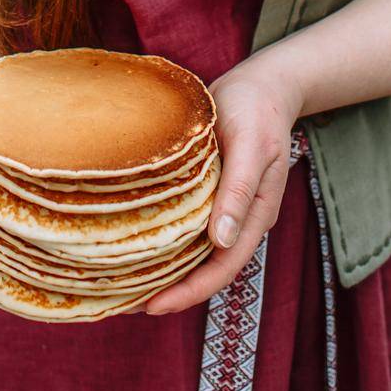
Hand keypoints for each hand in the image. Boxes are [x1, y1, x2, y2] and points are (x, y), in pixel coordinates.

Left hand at [142, 58, 299, 314]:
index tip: (154, 305)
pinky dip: (167, 243)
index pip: (224, 267)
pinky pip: (190, 228)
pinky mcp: (211, 193)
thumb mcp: (251, 145)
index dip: (190, 291)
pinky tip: (141, 244)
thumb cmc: (257, 109)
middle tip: (126, 305)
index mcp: (256, 214)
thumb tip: (221, 241)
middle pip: (208, 270)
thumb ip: (238, 191)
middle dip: (173, 292)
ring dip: (167, 272)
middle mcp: (241, 219)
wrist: (263, 85)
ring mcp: (227, 208)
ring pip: (197, 253)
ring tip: (127, 286)